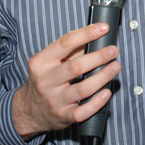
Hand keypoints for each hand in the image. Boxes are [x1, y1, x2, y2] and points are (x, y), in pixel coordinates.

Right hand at [12, 23, 120, 139]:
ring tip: (115, 67)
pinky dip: (97, 102)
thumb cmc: (43, 81)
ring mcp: (54, 100)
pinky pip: (83, 111)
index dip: (87, 34)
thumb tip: (94, 39)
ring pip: (83, 88)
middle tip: (113, 50)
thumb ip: (68, 52)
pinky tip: (106, 92)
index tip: (103, 28)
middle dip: (99, 56)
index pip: (66, 43)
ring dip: (103, 76)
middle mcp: (46, 81)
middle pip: (76, 66)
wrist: (28, 111)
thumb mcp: (47, 63)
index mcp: (41, 63)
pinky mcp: (63, 116)